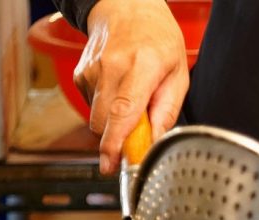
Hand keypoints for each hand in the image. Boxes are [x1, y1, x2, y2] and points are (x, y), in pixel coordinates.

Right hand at [74, 0, 187, 173]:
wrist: (126, 8)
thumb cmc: (158, 40)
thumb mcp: (178, 74)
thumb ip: (167, 111)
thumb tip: (155, 143)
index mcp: (142, 66)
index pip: (124, 111)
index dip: (116, 142)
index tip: (113, 164)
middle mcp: (112, 68)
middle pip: (104, 123)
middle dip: (118, 142)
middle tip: (138, 140)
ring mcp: (92, 70)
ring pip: (96, 119)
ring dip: (114, 125)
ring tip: (133, 104)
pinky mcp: (81, 75)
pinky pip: (92, 108)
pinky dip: (106, 111)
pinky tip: (119, 93)